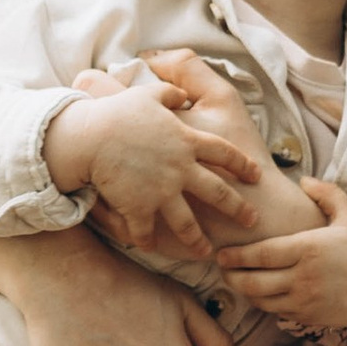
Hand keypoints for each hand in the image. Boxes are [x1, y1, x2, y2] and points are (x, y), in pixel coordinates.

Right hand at [45, 73, 260, 258]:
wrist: (92, 137)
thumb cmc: (118, 112)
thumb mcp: (149, 95)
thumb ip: (169, 93)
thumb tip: (180, 93)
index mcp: (187, 142)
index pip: (225, 154)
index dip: (242, 164)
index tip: (254, 175)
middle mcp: (181, 170)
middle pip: (218, 192)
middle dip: (238, 209)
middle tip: (251, 221)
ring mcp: (162, 192)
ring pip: (188, 223)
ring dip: (198, 240)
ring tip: (206, 252)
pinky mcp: (140, 209)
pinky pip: (147, 232)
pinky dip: (148, 242)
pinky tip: (150, 248)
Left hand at [213, 181, 346, 343]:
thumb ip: (327, 194)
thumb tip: (303, 179)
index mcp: (309, 249)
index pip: (261, 255)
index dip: (236, 256)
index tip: (221, 252)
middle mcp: (303, 278)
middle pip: (252, 282)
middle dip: (231, 276)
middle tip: (222, 267)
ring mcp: (305, 301)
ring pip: (261, 301)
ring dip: (244, 292)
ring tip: (236, 280)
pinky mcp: (309, 318)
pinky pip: (276, 312)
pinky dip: (263, 303)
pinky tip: (261, 292)